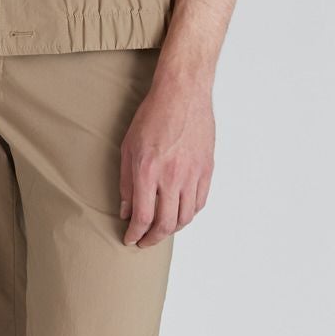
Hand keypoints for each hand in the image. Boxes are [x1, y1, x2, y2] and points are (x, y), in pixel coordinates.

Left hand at [119, 72, 214, 245]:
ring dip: (172, 229)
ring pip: (186, 217)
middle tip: (144, 241)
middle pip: (166, 223)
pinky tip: (180, 213)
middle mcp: (172, 177)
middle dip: (153, 238)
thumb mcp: (128, 148)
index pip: (143, 217)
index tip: (130, 239)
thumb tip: (126, 210)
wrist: (183, 94)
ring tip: (162, 230)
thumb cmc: (153, 116)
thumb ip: (126, 183)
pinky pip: (200, 202)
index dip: (135, 234)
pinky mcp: (207, 169)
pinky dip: (190, 214)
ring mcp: (193, 174)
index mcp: (148, 172)